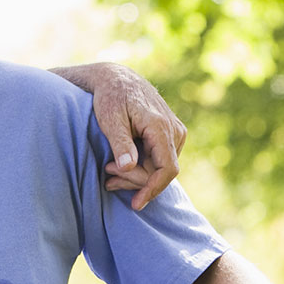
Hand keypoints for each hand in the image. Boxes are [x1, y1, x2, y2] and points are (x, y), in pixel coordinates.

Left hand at [50, 62, 186, 209]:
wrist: (118, 79)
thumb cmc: (110, 97)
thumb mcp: (110, 118)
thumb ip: (120, 142)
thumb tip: (128, 167)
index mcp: (161, 126)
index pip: (167, 169)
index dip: (152, 189)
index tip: (136, 204)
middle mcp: (174, 130)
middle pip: (161, 172)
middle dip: (135, 181)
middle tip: (107, 178)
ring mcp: (175, 132)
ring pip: (161, 168)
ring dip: (136, 176)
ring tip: (109, 172)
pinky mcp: (171, 134)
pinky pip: (160, 160)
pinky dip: (141, 167)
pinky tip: (120, 166)